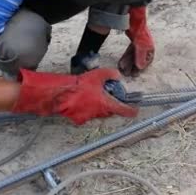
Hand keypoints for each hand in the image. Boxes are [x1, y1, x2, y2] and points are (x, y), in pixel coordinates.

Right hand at [10, 68, 137, 124]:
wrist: (60, 94)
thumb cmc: (78, 86)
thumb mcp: (97, 75)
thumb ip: (110, 74)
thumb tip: (117, 75)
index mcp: (105, 104)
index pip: (123, 111)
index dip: (131, 111)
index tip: (135, 111)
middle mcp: (98, 114)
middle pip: (110, 112)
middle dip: (111, 105)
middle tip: (109, 97)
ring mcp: (88, 118)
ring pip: (99, 114)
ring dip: (99, 107)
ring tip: (94, 96)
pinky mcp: (78, 119)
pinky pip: (87, 115)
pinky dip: (88, 109)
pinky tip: (83, 101)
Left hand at [118, 6, 154, 76]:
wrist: (134, 18)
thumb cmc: (140, 31)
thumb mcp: (140, 45)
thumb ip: (140, 56)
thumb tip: (141, 67)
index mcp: (150, 47)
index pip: (147, 61)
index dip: (141, 67)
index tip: (135, 73)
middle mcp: (146, 46)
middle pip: (139, 59)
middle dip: (133, 66)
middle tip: (128, 74)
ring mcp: (139, 43)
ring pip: (133, 56)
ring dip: (128, 63)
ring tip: (122, 69)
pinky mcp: (133, 40)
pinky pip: (130, 51)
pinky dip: (126, 57)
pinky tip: (121, 62)